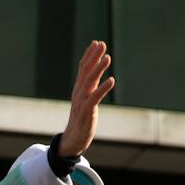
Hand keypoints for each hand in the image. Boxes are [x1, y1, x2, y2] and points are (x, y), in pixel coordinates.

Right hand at [58, 41, 115, 158]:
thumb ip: (91, 86)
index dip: (89, 55)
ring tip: (108, 57)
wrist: (72, 140)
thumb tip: (96, 72)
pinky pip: (94, 98)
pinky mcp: (86, 113)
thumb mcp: (85, 100)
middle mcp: (79, 93)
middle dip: (93, 57)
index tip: (96, 43)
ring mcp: (81, 102)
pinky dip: (103, 88)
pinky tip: (111, 80)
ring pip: (89, 82)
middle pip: (85, 72)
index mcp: (79, 89)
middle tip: (101, 44)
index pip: (82, 69)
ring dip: (98, 69)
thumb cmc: (81, 120)